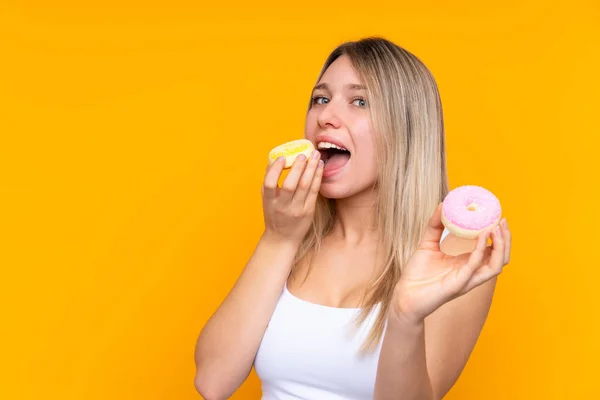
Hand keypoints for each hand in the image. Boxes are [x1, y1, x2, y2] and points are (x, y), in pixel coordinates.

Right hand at [261, 151, 323, 245]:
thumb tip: (274, 159)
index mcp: (269, 202)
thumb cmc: (274, 215)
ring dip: (311, 169)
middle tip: (303, 154)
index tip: (282, 157)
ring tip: (315, 156)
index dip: (275, 170)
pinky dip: (317, 177)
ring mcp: (297, 210)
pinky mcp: (309, 212)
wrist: (282, 239)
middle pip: (290, 185)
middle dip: (298, 167)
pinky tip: (320, 167)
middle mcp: (283, 207)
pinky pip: (314, 192)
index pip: (269, 184)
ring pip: (305, 187)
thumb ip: (269, 182)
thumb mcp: (267, 200)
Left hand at [391, 204, 511, 324]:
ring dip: (500, 247)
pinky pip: (474, 268)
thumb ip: (435, 226)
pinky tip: (481, 236)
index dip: (499, 236)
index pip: (492, 251)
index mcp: (467, 264)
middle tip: (502, 221)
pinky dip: (480, 251)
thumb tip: (442, 205)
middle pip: (500, 258)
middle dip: (506, 240)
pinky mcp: (457, 285)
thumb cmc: (417, 274)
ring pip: (495, 266)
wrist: (404, 296)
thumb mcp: (427, 244)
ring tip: (496, 228)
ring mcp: (466, 280)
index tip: (498, 217)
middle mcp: (471, 273)